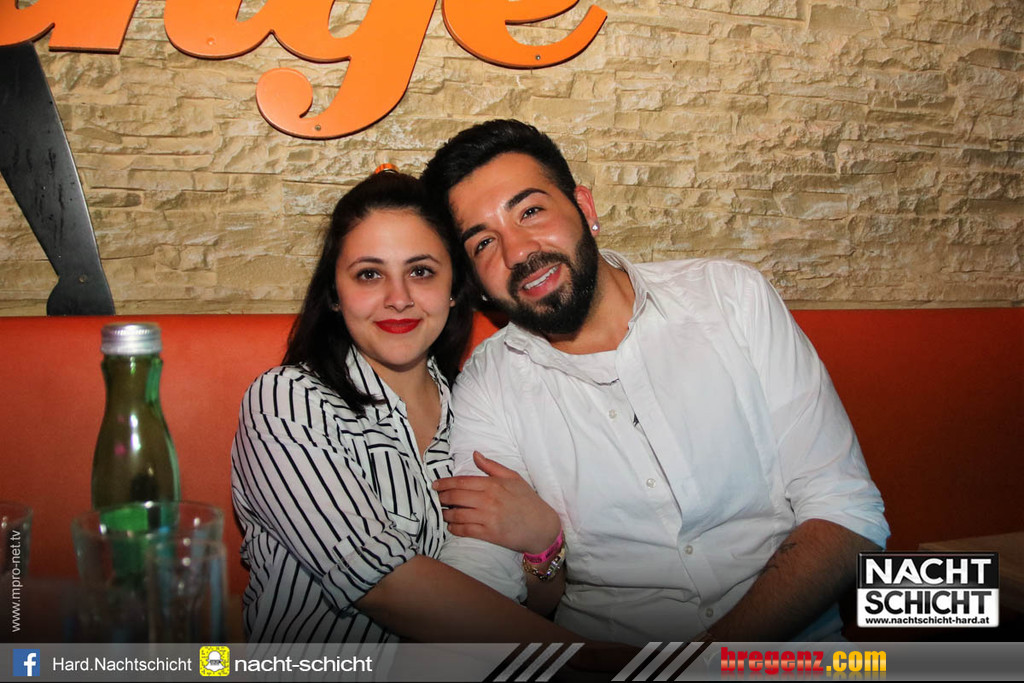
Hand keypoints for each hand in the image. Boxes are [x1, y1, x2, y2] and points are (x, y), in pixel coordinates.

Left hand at [433, 451, 560, 553]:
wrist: (541, 526)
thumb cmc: (527, 501)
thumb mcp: (513, 478)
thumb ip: (492, 466)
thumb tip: (475, 454)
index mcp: (493, 484)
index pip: (461, 482)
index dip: (445, 483)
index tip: (435, 485)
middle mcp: (488, 500)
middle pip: (455, 497)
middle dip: (442, 498)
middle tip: (438, 498)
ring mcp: (488, 517)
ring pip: (457, 515)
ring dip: (446, 514)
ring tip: (444, 513)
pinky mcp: (489, 534)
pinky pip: (465, 530)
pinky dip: (454, 529)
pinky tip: (452, 527)